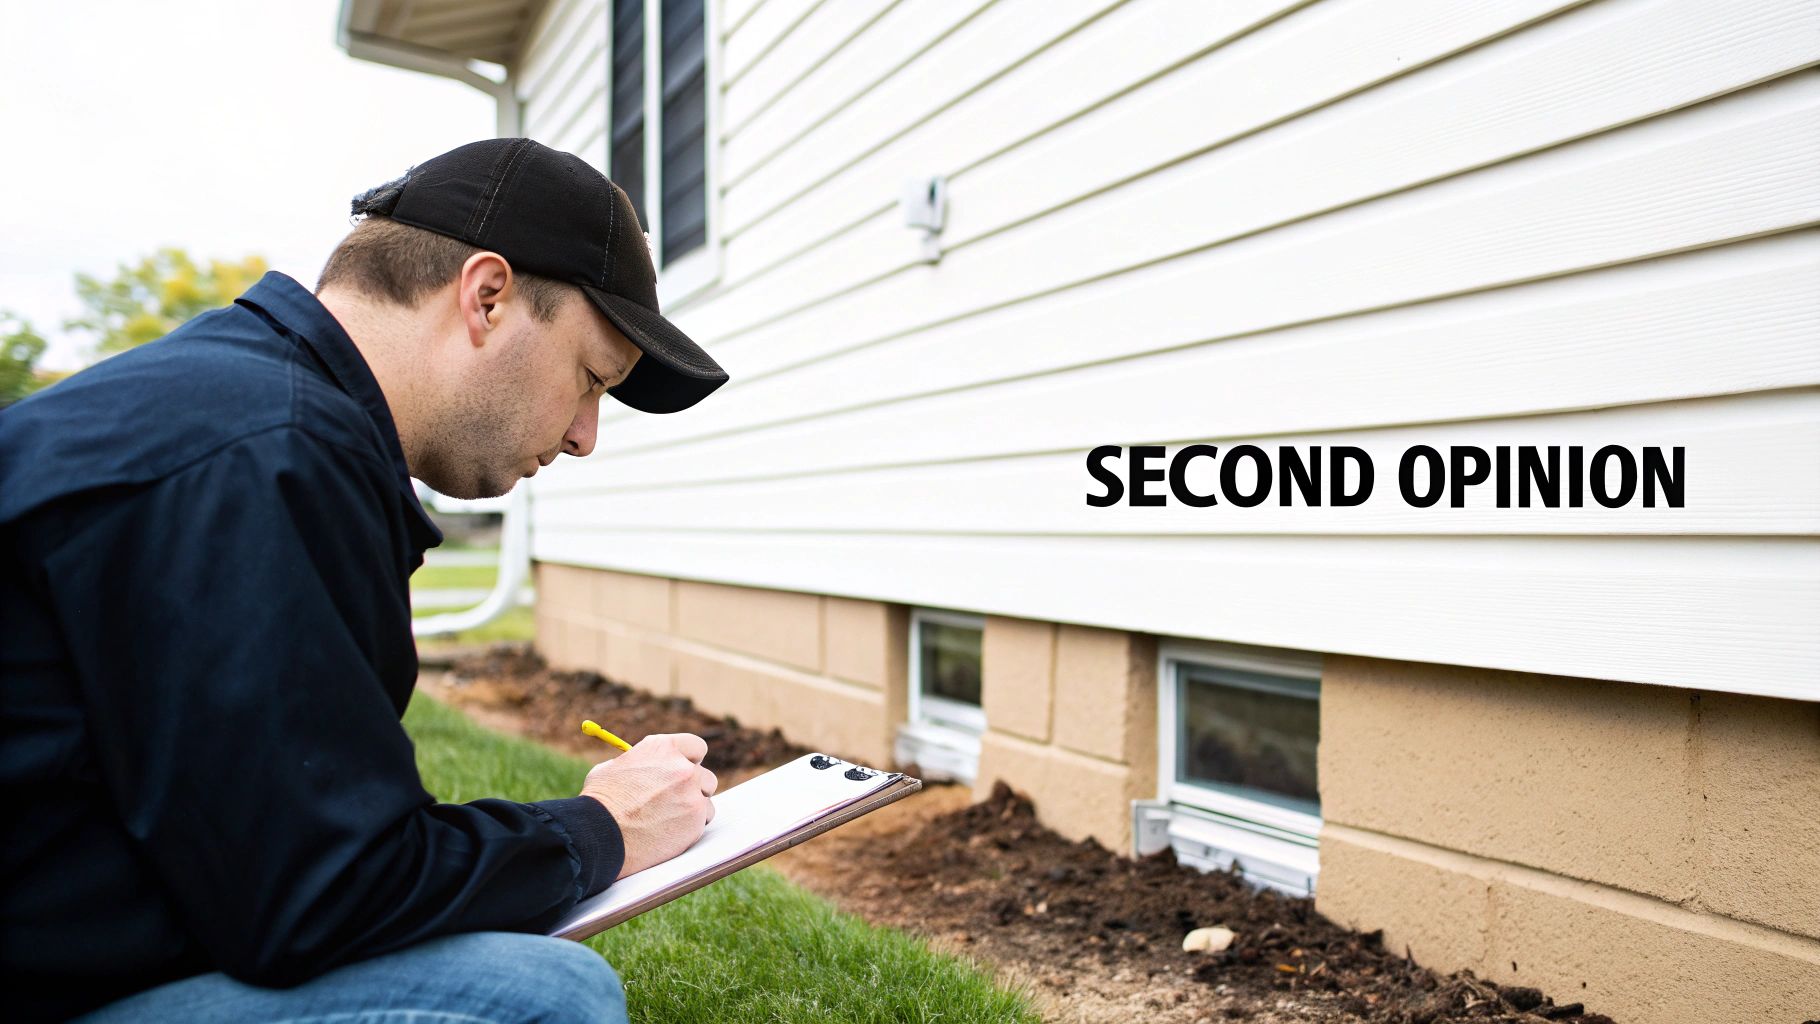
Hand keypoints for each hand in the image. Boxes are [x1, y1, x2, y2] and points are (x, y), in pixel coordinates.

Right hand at [580, 733, 716, 878]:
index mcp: (664, 748)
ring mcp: (692, 795)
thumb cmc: (600, 802)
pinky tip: (669, 832)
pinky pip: (702, 822)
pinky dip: (690, 828)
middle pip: (704, 775)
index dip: (690, 760)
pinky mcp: (695, 821)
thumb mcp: (614, 768)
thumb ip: (638, 764)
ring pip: (705, 800)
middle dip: (693, 787)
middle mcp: (683, 768)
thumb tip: (644, 766)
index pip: (696, 747)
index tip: (685, 770)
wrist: (600, 835)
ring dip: (693, 808)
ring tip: (668, 819)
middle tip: (676, 800)